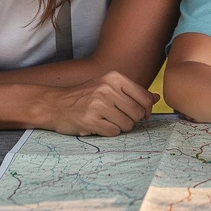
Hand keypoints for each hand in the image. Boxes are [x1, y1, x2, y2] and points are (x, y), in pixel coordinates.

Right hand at [37, 71, 158, 136]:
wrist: (53, 104)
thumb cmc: (84, 96)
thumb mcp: (107, 86)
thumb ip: (132, 92)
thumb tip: (156, 98)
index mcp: (114, 78)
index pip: (145, 97)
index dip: (146, 110)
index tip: (140, 114)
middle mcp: (108, 89)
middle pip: (138, 113)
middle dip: (132, 120)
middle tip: (119, 118)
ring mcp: (99, 104)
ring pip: (128, 124)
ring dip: (120, 127)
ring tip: (107, 121)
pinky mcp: (91, 120)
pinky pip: (114, 132)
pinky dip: (109, 132)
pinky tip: (99, 126)